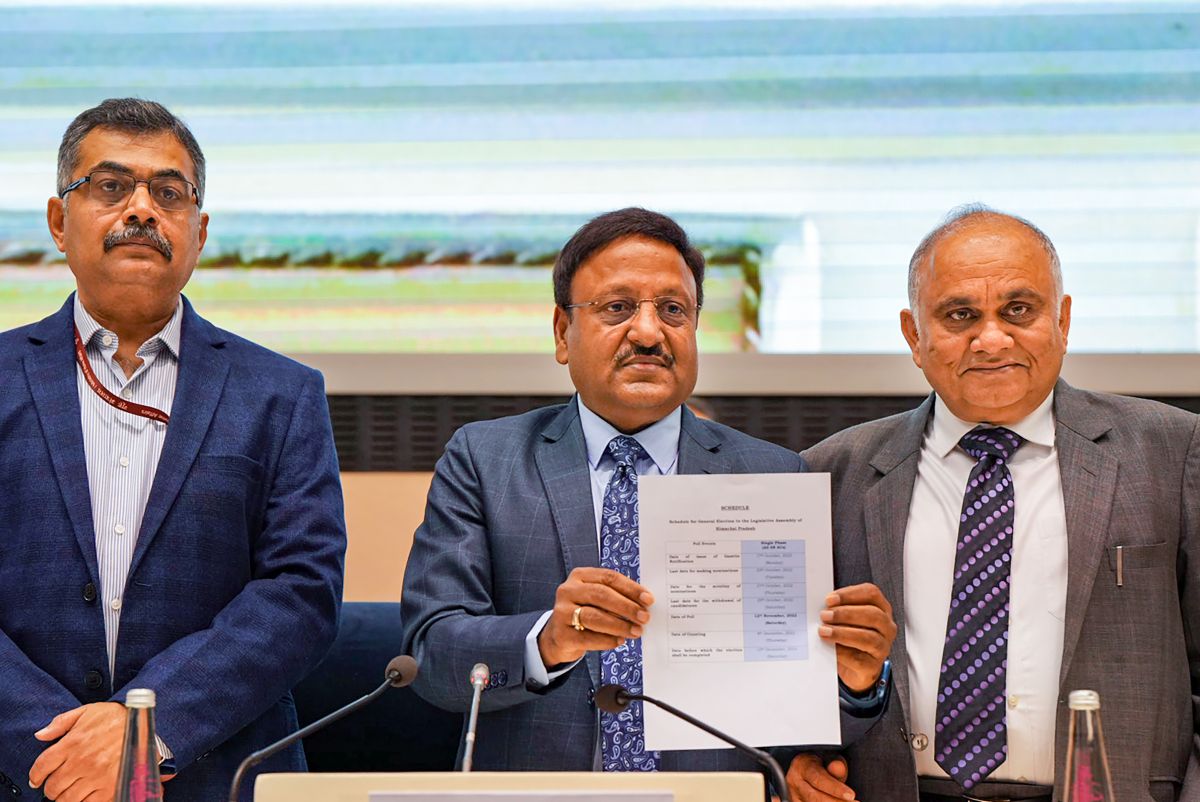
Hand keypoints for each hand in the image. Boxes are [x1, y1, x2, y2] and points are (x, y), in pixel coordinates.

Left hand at [29, 702, 124, 801]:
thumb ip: (60, 722)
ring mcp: (97, 776)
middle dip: (50, 788)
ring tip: (67, 792)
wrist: (146, 725)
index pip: (42, 766)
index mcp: (73, 742)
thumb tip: (40, 735)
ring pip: (66, 799)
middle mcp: (82, 761)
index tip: (36, 780)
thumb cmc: (116, 717)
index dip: (35, 776)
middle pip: (52, 787)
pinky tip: (83, 795)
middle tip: (55, 786)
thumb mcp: (87, 711)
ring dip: (63, 798)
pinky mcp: (110, 787)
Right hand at [538, 566, 653, 665]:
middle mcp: (568, 591)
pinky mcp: (562, 634)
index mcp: (580, 576)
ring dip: (620, 625)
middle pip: (601, 595)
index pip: (609, 577)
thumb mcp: (596, 599)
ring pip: (594, 616)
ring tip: (636, 631)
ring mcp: (562, 612)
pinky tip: (619, 641)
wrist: (559, 636)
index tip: (648, 599)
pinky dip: (607, 640)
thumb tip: (644, 605)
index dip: (631, 588)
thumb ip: (616, 597)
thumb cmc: (585, 613)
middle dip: (627, 607)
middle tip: (644, 617)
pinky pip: (588, 638)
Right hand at [782, 754, 855, 801]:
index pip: (818, 779)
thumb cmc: (821, 763)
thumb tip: (837, 766)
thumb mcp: (830, 759)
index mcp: (802, 766)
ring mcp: (794, 796)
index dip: (835, 789)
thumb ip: (835, 764)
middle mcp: (794, 782)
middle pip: (815, 798)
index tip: (851, 795)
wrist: (807, 769)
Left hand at [819, 582, 895, 692]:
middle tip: (825, 615)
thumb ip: (837, 611)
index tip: (829, 599)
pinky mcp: (873, 666)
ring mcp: (883, 647)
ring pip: (869, 637)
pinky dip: (842, 652)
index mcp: (881, 609)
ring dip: (843, 633)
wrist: (854, 669)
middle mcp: (886, 627)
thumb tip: (822, 608)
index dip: (850, 594)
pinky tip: (830, 648)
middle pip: (873, 614)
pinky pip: (859, 659)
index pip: (871, 594)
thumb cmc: (850, 639)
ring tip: (824, 631)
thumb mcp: (846, 621)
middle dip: (846, 613)